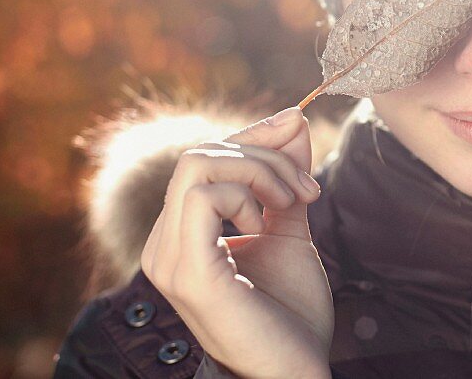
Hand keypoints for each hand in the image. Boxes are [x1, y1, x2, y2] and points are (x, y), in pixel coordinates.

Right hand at [141, 107, 333, 378]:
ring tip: (291, 204)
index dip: (252, 135)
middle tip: (307, 188)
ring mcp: (169, 259)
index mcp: (182, 235)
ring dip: (259, 171)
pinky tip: (264, 225)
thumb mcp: (290, 226)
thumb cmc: (292, 311)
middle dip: (263, 154)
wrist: (297, 370)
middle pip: (199, 154)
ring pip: (198, 164)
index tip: (296, 126)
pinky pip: (204, 196)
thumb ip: (285, 177)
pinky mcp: (188, 272)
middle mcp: (164, 246)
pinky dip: (245, 194)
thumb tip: (292, 118)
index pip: (204, 160)